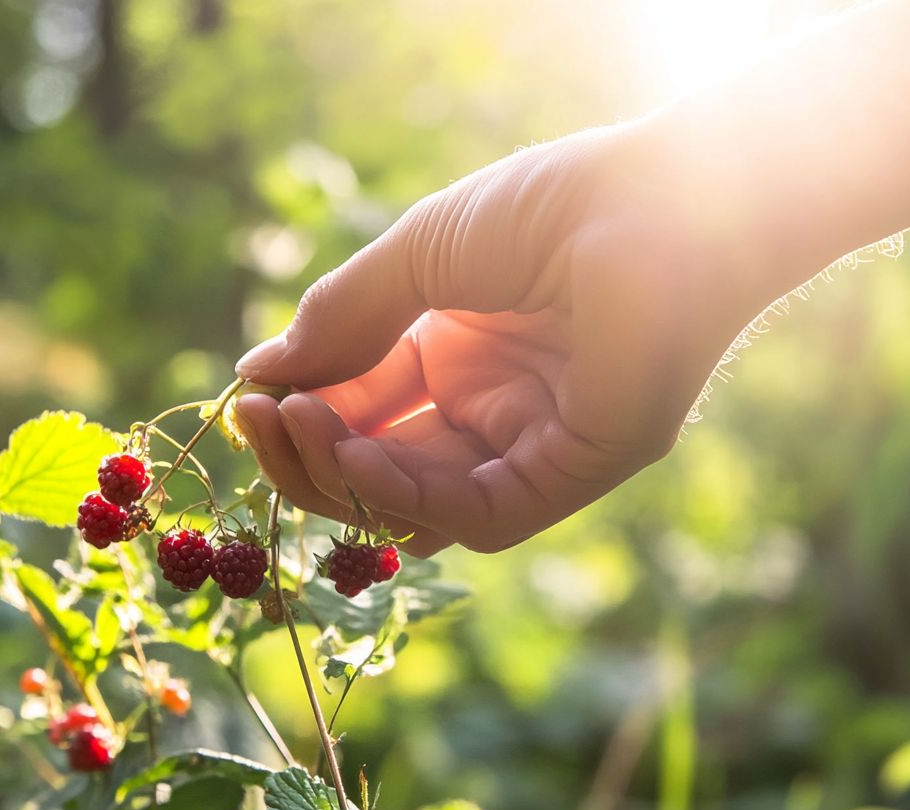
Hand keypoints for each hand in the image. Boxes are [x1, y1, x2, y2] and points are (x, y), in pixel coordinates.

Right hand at [233, 124, 765, 554]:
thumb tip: (258, 372)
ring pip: (418, 503)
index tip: (249, 397)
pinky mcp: (573, 473)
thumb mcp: (421, 254)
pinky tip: (352, 453)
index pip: (361, 406)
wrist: (660, 194)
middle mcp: (490, 408)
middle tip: (257, 422)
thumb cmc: (550, 207)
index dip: (303, 409)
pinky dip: (407, 494)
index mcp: (457, 352)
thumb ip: (344, 317)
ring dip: (344, 476)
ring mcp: (531, 446)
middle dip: (311, 452)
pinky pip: (477, 514)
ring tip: (291, 427)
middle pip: (380, 465)